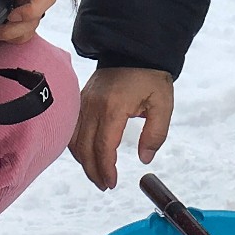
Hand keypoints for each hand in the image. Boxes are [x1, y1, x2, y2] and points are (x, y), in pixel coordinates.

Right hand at [69, 66, 174, 188]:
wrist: (134, 48)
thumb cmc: (150, 76)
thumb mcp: (163, 104)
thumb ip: (155, 133)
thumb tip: (144, 158)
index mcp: (113, 108)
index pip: (103, 147)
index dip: (106, 169)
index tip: (112, 183)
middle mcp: (93, 106)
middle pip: (85, 148)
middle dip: (93, 171)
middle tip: (105, 185)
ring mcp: (84, 102)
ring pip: (74, 140)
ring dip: (83, 161)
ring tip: (96, 174)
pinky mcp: (81, 99)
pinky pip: (72, 128)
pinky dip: (75, 145)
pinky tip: (85, 155)